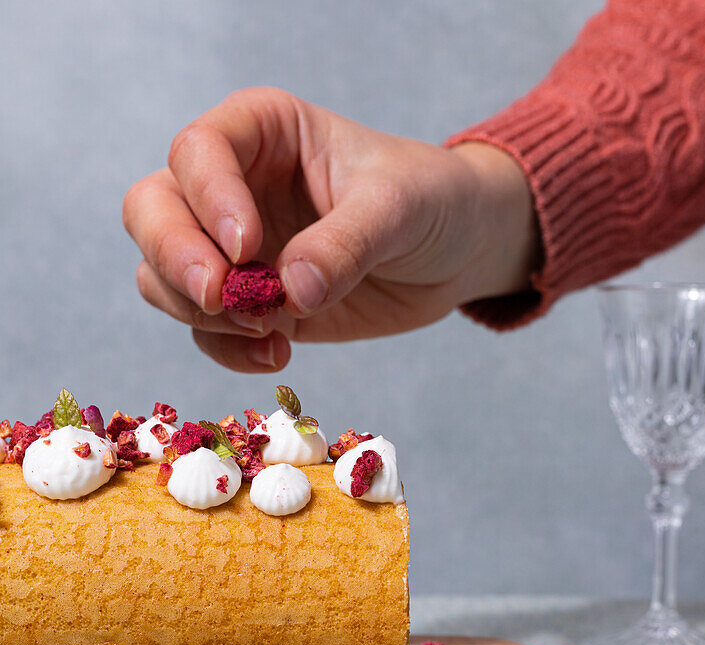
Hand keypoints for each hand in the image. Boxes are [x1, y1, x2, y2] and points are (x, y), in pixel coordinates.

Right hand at [123, 87, 538, 371]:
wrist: (456, 252)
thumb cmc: (430, 202)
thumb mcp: (398, 209)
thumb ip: (345, 244)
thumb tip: (291, 291)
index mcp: (261, 132)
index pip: (199, 153)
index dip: (209, 200)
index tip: (247, 248)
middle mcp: (230, 186)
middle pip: (151, 211)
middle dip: (176, 260)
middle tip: (223, 299)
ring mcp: (231, 249)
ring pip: (161, 276)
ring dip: (200, 313)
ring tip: (270, 330)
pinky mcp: (246, 304)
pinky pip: (204, 330)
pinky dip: (228, 350)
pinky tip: (279, 355)